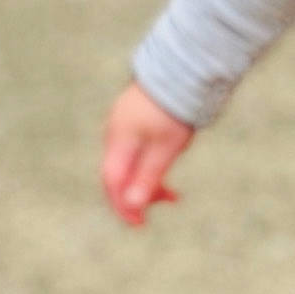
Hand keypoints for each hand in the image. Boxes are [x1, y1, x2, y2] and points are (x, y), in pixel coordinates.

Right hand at [101, 82, 194, 226]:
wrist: (182, 70)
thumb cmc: (175, 110)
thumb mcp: (166, 148)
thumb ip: (148, 176)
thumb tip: (132, 205)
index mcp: (119, 140)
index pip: (112, 182)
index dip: (123, 205)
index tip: (140, 224)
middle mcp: (114, 132)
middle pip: (118, 175)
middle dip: (137, 196)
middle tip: (165, 205)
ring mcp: (122, 123)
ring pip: (127, 163)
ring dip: (146, 181)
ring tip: (173, 194)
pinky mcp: (133, 117)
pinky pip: (134, 150)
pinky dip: (147, 165)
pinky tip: (165, 168)